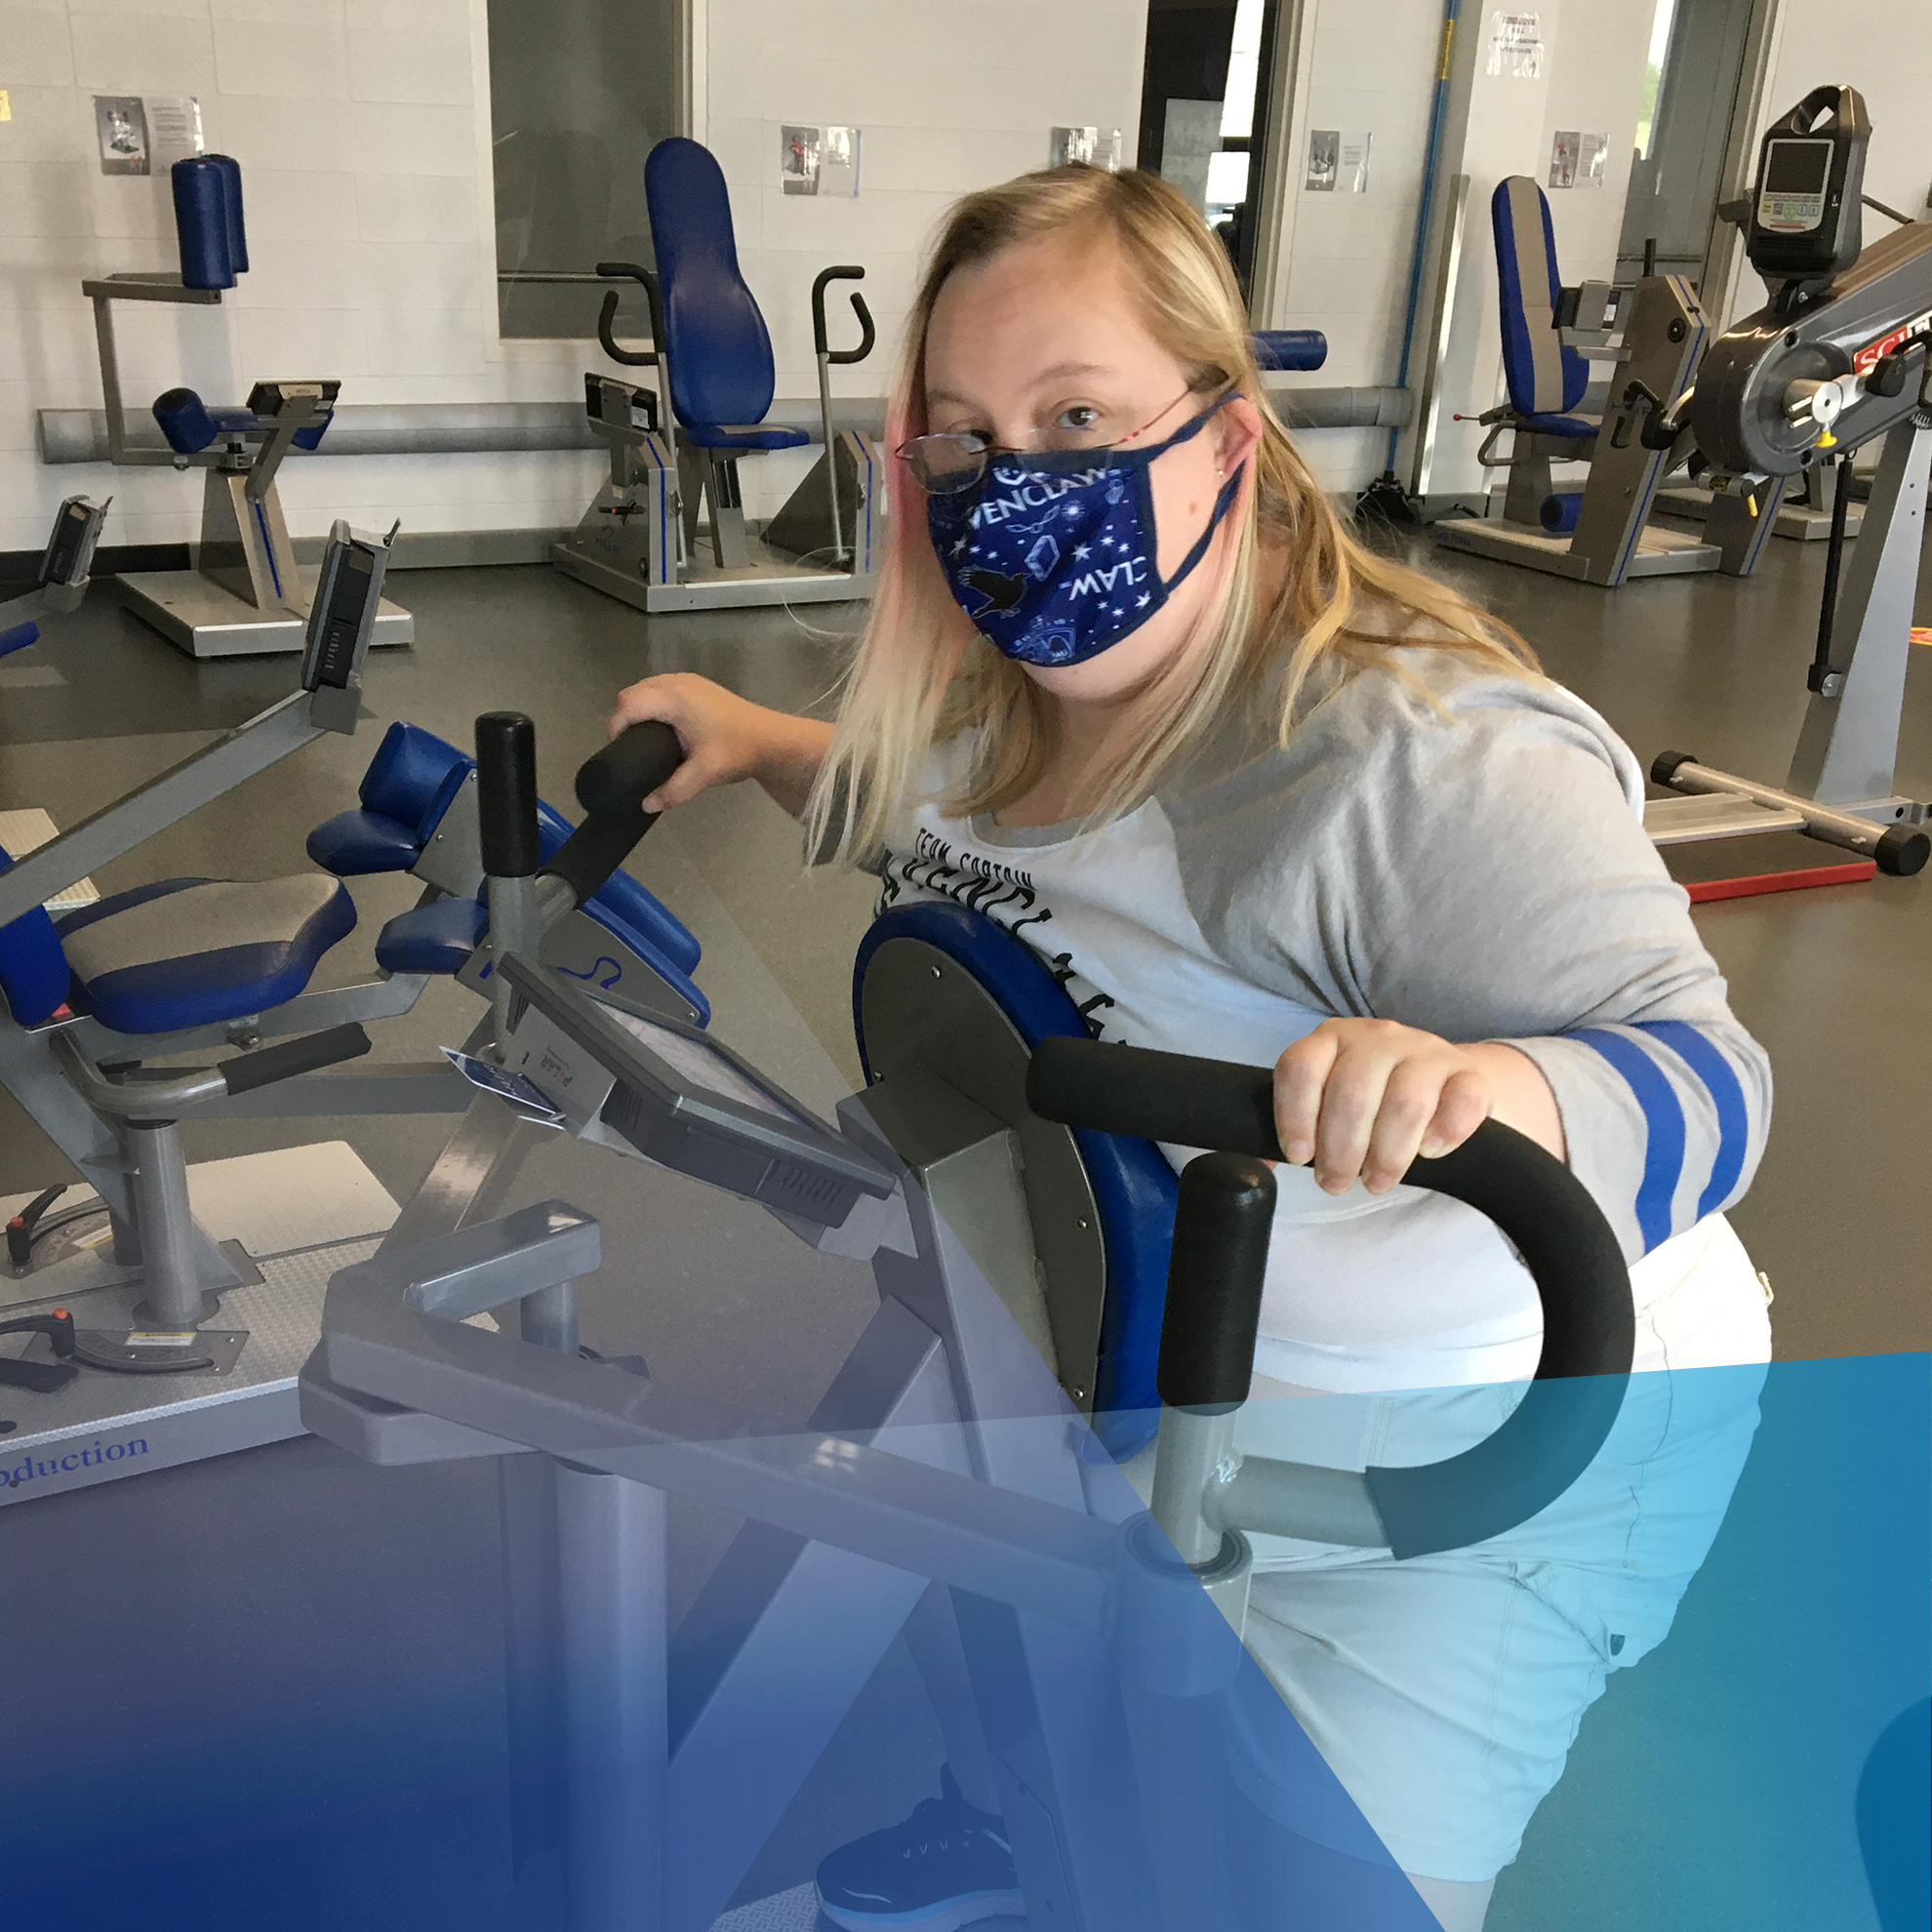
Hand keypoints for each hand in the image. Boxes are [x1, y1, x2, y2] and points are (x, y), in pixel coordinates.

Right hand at [607, 673, 822, 814]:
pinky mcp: (697, 685)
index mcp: (674, 699)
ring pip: (646, 687)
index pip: (628, 704)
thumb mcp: (704, 774)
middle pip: (633, 692)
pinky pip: (662, 688)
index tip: (618, 752)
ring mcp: (688, 681)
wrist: (772, 739)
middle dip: (624, 717)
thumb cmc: (737, 751)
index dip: (616, 726)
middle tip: (628, 748)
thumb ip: (673, 790)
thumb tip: (646, 805)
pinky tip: (661, 728)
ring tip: (642, 740)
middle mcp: (677, 683)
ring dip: (638, 709)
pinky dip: (653, 703)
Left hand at [1272, 1019, 1561, 1194]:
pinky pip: (1463, 1100)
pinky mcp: (1470, 1075)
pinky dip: (1445, 1133)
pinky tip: (1430, 1153)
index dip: (1294, 1115)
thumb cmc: (1374, 1100)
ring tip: (1377, 1181)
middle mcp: (1378, 1037)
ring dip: (1387, 1153)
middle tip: (1335, 1184)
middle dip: (1339, 1149)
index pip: (1300, 1067)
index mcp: (1331, 1040)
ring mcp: (1427, 1052)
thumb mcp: (1329, 1103)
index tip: (1299, 1156)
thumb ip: (1297, 1128)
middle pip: (1351, 1092)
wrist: (1445, 1083)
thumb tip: (1257, 1165)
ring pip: (1405, 1102)